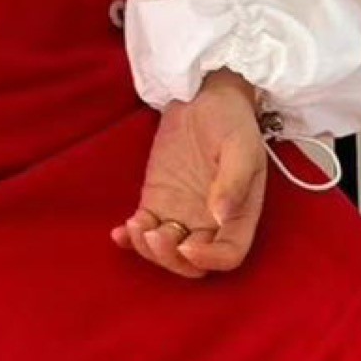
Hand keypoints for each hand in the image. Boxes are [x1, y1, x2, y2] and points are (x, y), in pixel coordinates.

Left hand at [111, 72, 267, 279]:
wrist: (206, 96)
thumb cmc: (233, 121)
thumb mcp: (242, 147)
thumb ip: (233, 183)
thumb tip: (220, 216)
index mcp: (239, 215)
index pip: (228, 255)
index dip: (209, 260)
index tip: (188, 247)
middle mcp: (211, 223)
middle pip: (193, 263)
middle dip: (172, 259)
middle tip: (156, 234)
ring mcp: (182, 213)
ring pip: (166, 251)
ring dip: (149, 249)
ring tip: (136, 225)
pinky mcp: (158, 200)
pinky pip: (144, 228)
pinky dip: (130, 238)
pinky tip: (118, 233)